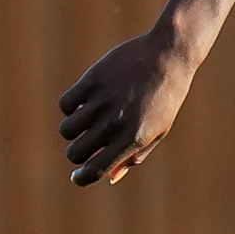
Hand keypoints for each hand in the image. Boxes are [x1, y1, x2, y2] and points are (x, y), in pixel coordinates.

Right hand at [59, 26, 195, 186]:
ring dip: (73, 131)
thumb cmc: (166, 98)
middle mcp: (115, 122)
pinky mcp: (92, 80)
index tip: (77, 177)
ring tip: (87, 121)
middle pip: (75, 152)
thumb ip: (133, 156)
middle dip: (77, 154)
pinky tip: (85, 102)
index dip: (82, 178)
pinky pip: (66, 104)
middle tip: (86, 145)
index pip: (95, 169)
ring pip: (66, 130)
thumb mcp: (158, 131)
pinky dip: (71, 107)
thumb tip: (109, 177)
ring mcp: (102, 100)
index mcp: (133, 139)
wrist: (168, 55)